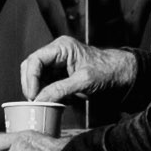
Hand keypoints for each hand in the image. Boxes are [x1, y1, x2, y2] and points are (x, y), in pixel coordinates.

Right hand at [19, 37, 138, 104]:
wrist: (120, 75)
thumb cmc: (106, 72)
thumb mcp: (83, 82)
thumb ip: (60, 90)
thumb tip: (39, 100)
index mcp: (61, 47)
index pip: (35, 60)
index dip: (30, 79)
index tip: (33, 95)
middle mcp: (56, 53)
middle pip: (31, 67)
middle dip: (31, 85)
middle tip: (35, 101)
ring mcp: (56, 63)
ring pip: (36, 77)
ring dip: (39, 91)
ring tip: (46, 103)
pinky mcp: (59, 73)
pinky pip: (45, 83)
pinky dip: (47, 94)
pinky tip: (55, 101)